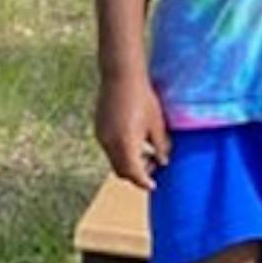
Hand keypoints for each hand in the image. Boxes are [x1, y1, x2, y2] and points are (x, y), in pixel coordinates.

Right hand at [97, 72, 171, 190]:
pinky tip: (134, 139)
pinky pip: (109, 148)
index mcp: (126, 144)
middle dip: (136, 174)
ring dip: (128, 162)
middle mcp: (110, 144)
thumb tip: (163, 161)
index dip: (144, 182)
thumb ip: (160, 145)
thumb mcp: (156, 123)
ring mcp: (101, 136)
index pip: (134, 173)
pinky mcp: (99, 128)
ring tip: (146, 151)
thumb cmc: (143, 97)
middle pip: (121, 170)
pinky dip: (121, 151)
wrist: (121, 76)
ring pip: (114, 159)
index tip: (153, 186)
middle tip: (152, 166)